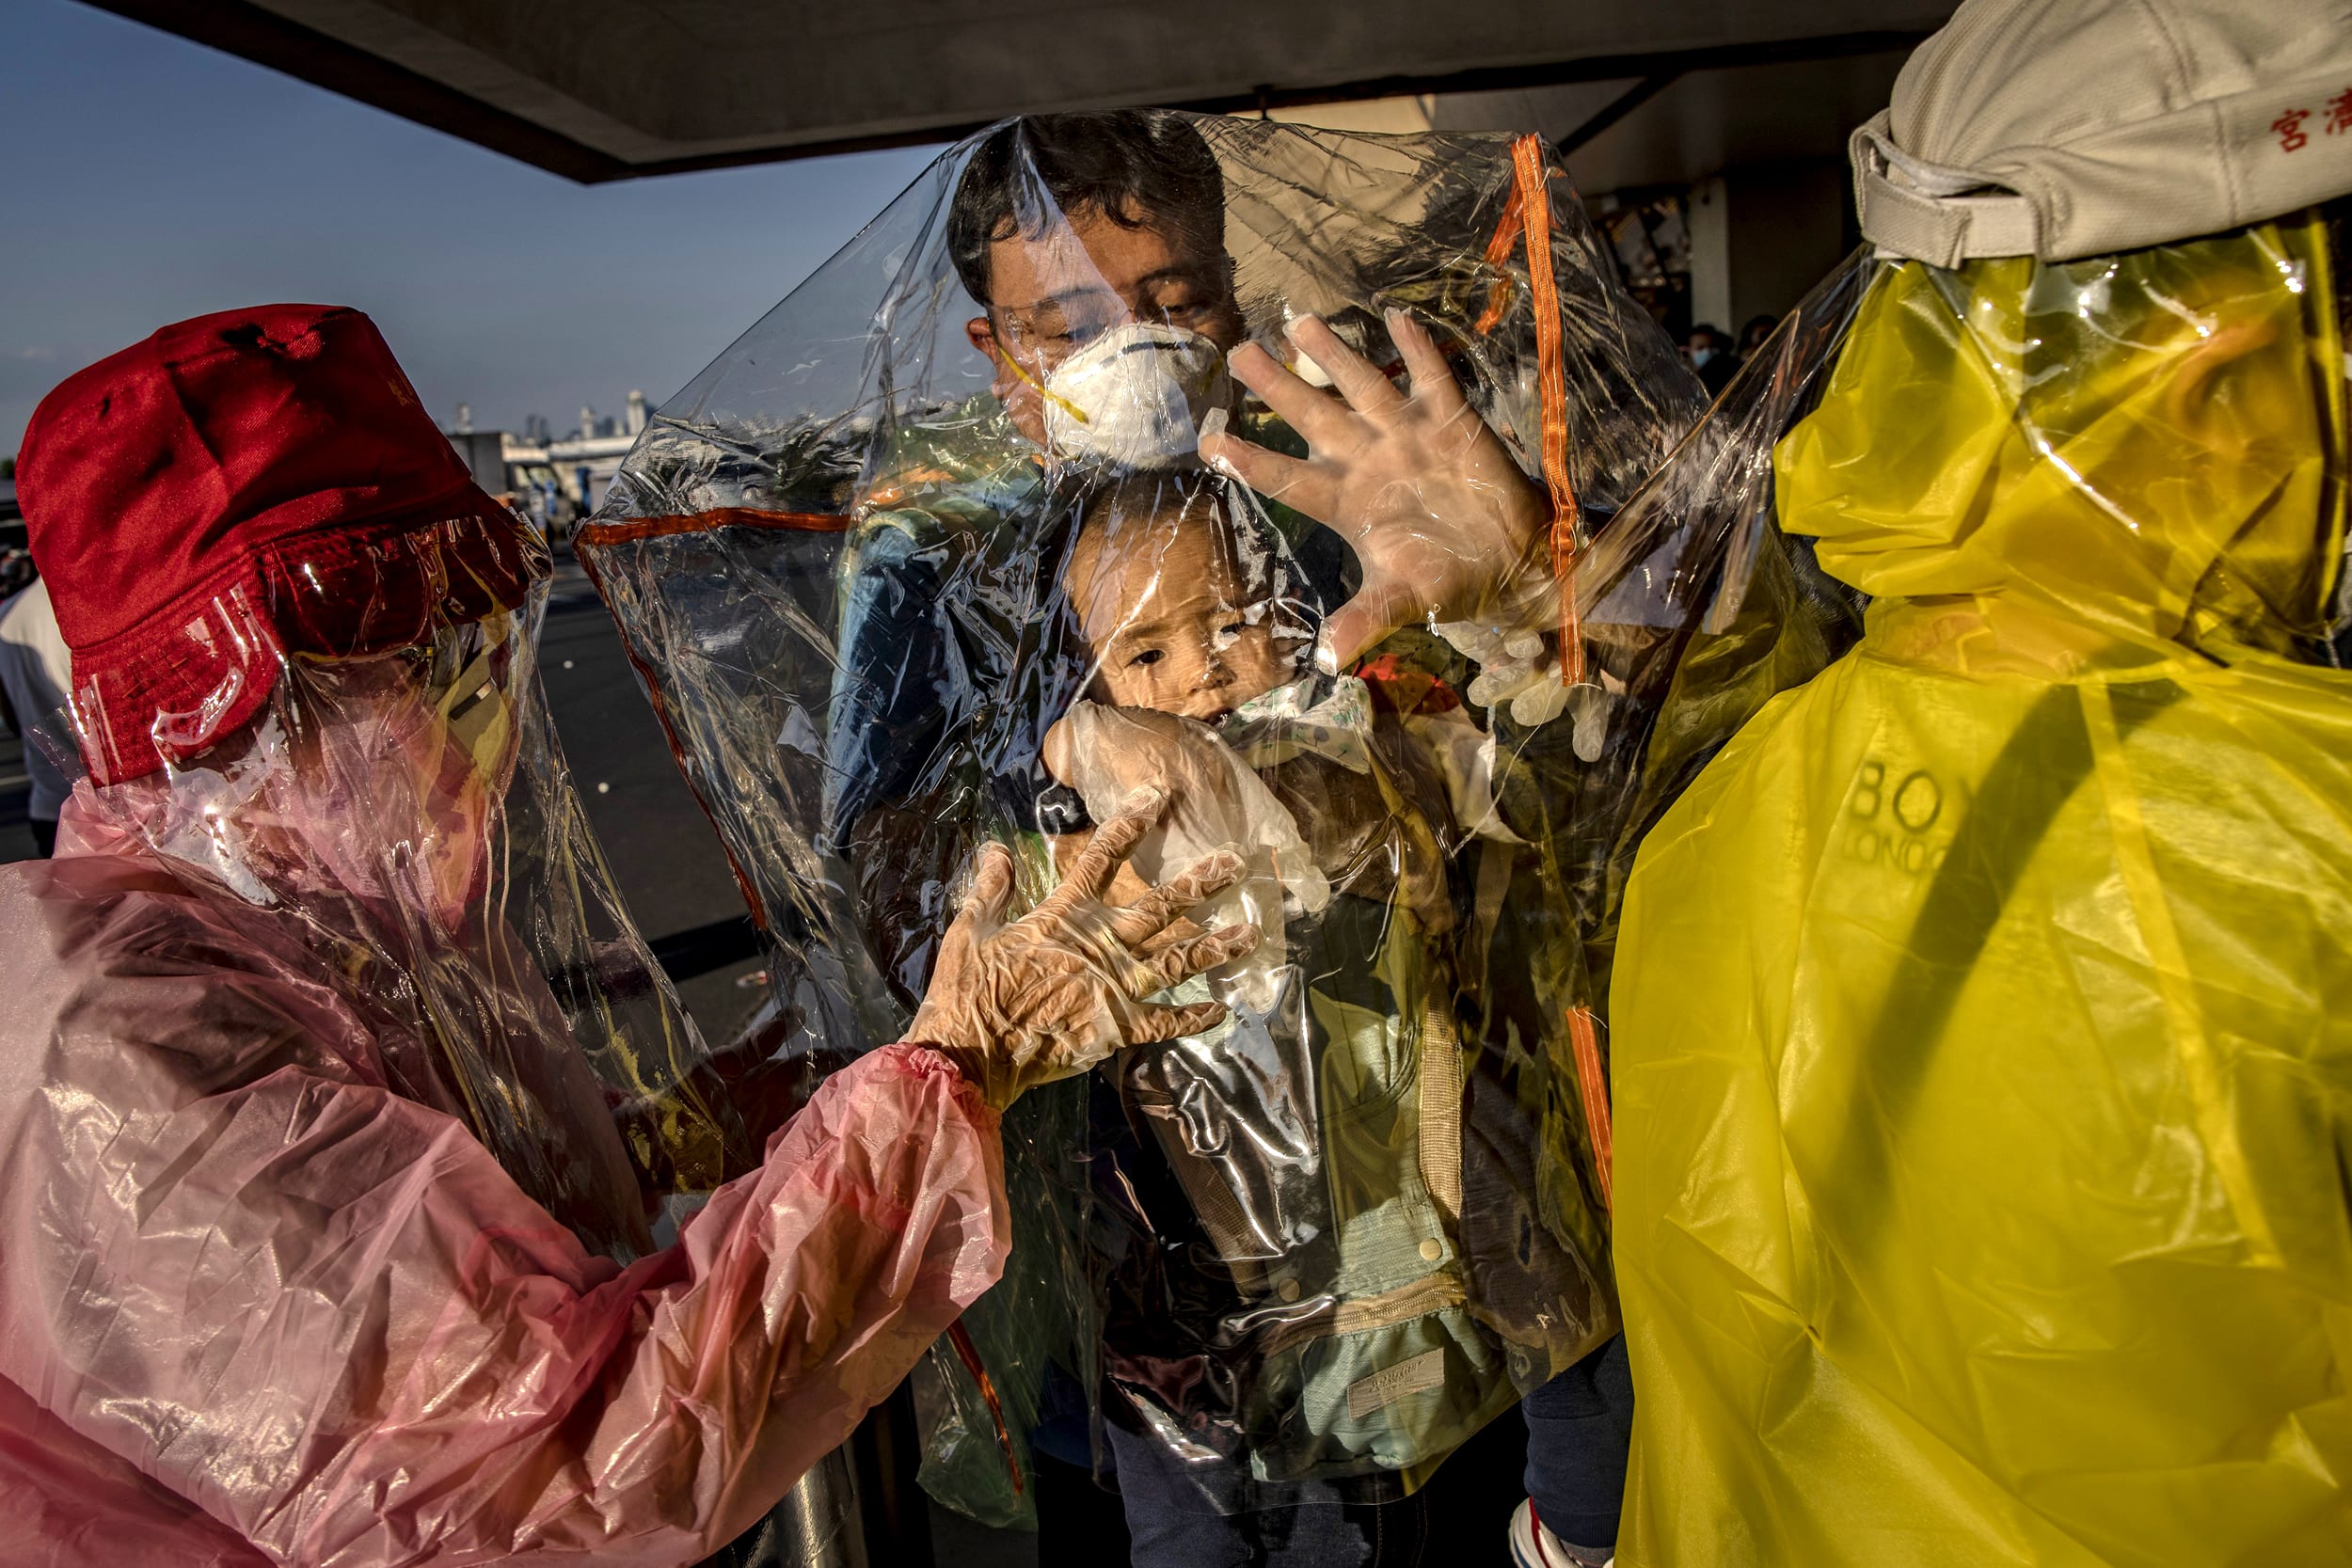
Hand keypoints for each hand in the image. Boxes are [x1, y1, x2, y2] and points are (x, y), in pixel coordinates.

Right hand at [908, 787, 1258, 1107]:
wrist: (973, 1054)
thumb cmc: (968, 992)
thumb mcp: (971, 931)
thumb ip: (990, 889)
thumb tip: (997, 850)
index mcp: (1063, 916)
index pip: (1101, 859)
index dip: (1130, 825)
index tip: (1156, 797)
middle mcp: (1099, 945)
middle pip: (1159, 906)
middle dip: (1199, 882)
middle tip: (1236, 862)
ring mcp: (1113, 987)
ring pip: (1175, 961)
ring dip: (1214, 947)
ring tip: (1250, 933)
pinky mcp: (1116, 1028)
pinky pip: (1163, 1021)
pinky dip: (1192, 1017)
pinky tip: (1221, 1010)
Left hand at [1199, 310, 1554, 669]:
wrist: (1509, 560)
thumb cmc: (1448, 580)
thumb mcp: (1406, 603)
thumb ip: (1366, 621)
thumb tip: (1329, 659)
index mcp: (1345, 502)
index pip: (1286, 477)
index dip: (1249, 460)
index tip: (1209, 443)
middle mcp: (1365, 459)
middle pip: (1311, 415)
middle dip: (1276, 385)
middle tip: (1238, 352)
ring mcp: (1405, 434)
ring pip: (1360, 383)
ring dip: (1332, 353)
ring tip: (1299, 320)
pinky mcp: (1449, 419)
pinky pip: (1430, 376)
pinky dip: (1416, 348)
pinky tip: (1396, 316)